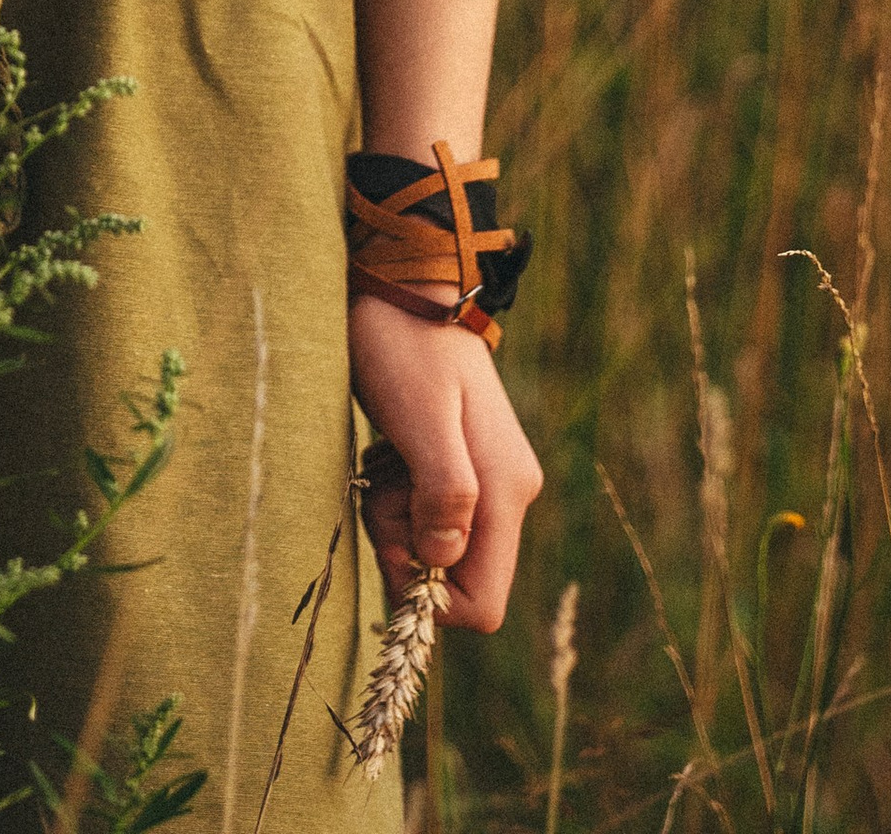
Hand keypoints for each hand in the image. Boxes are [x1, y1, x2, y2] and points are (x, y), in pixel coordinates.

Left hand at [348, 295, 542, 631]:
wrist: (407, 285)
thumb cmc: (406, 346)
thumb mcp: (421, 419)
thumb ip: (444, 492)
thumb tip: (442, 559)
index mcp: (507, 490)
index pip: (484, 605)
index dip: (431, 596)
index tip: (394, 540)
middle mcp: (508, 491)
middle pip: (455, 576)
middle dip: (406, 550)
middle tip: (382, 489)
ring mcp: (488, 477)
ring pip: (437, 547)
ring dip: (397, 518)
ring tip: (385, 461)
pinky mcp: (463, 464)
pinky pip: (428, 514)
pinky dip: (398, 496)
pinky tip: (390, 451)